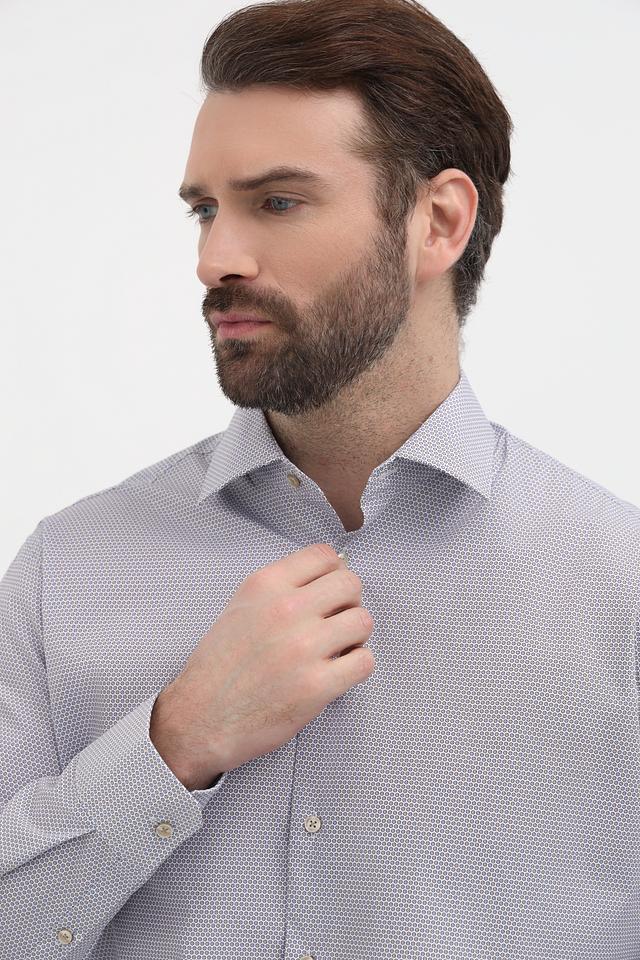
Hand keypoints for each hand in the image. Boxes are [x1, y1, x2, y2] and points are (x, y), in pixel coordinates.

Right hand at [149, 543, 373, 788]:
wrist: (198, 719)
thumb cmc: (220, 665)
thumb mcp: (241, 607)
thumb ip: (281, 587)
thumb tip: (333, 572)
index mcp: (265, 585)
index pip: (325, 555)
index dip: (335, 571)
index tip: (330, 590)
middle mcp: (285, 610)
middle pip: (350, 584)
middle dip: (349, 602)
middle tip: (336, 622)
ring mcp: (303, 648)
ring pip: (363, 621)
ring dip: (355, 636)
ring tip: (337, 649)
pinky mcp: (316, 686)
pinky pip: (364, 661)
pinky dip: (356, 666)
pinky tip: (337, 672)